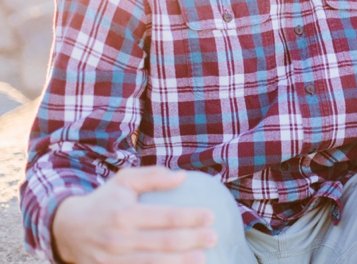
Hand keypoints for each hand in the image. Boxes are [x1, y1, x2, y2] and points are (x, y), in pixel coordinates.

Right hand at [53, 167, 215, 263]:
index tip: (211, 215)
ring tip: (204, 257)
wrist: (67, 230)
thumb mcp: (124, 181)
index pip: (165, 216)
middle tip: (214, 236)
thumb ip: (153, 176)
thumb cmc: (104, 201)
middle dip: (192, 240)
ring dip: (182, 262)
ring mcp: (115, 260)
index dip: (190, 217)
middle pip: (164, 242)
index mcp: (125, 213)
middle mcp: (120, 239)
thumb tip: (183, 176)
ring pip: (154, 263)